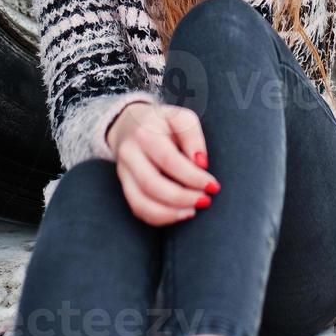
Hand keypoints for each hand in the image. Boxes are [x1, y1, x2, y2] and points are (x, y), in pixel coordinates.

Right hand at [107, 100, 219, 225]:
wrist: (129, 123)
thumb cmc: (161, 123)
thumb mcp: (180, 118)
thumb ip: (192, 136)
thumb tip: (200, 163)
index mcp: (145, 133)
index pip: (169, 160)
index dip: (192, 177)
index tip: (212, 186)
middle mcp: (130, 153)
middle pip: (152, 184)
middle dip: (182, 198)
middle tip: (205, 200)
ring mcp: (123, 172)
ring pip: (140, 202)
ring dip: (170, 212)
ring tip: (192, 210)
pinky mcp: (124, 185)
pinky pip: (137, 208)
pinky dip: (159, 217)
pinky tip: (179, 213)